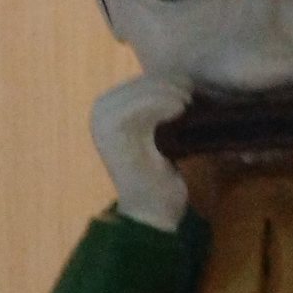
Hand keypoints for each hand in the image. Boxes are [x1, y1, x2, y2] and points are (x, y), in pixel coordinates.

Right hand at [91, 75, 190, 231]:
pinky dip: (167, 101)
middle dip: (172, 84)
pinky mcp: (115, 128)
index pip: (141, 80)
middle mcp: (99, 111)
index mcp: (106, 108)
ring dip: (172, 92)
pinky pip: (145, 101)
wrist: (150, 212)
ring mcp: (104, 120)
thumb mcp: (157, 134)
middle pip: (143, 81)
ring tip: (189, 104)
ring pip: (146, 88)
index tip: (191, 92)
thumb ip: (159, 108)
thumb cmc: (157, 175)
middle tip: (194, 97)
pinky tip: (181, 109)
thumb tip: (183, 79)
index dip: (168, 80)